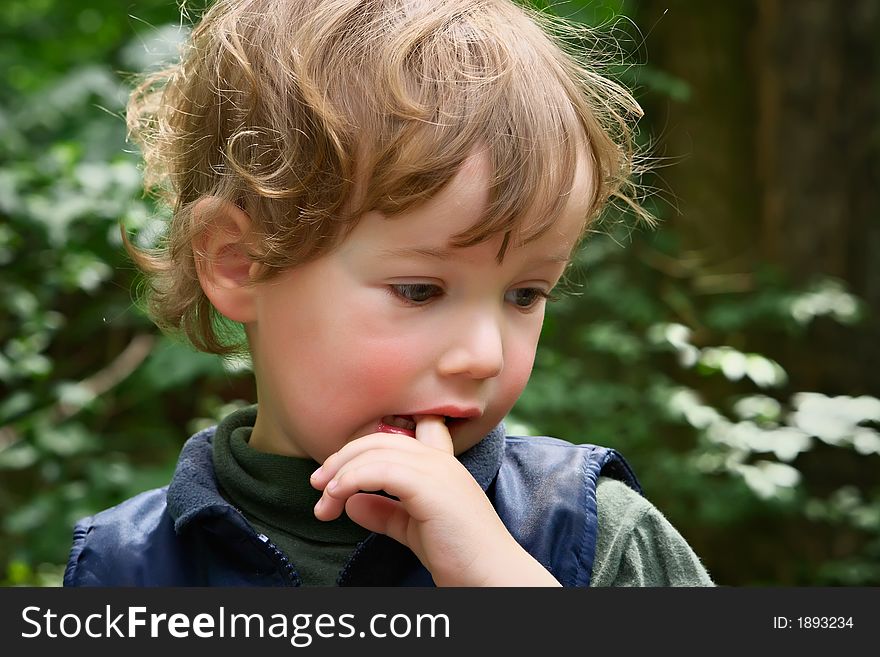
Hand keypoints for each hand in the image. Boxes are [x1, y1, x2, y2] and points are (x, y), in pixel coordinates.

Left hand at [310, 416, 559, 585]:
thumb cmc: (458, 555)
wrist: (489, 576)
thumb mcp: (412, 529)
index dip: (368, 443)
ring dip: (340, 474)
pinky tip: (337, 499)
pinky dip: (350, 481)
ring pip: (374, 451)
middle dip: (342, 458)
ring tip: (323, 502)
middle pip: (379, 439)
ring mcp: (437, 469)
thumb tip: (351, 503)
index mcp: (441, 463)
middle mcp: (439, 459)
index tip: (341, 472)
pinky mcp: (429, 487)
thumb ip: (385, 513)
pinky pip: (379, 471)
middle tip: (318, 485)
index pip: (402, 432)